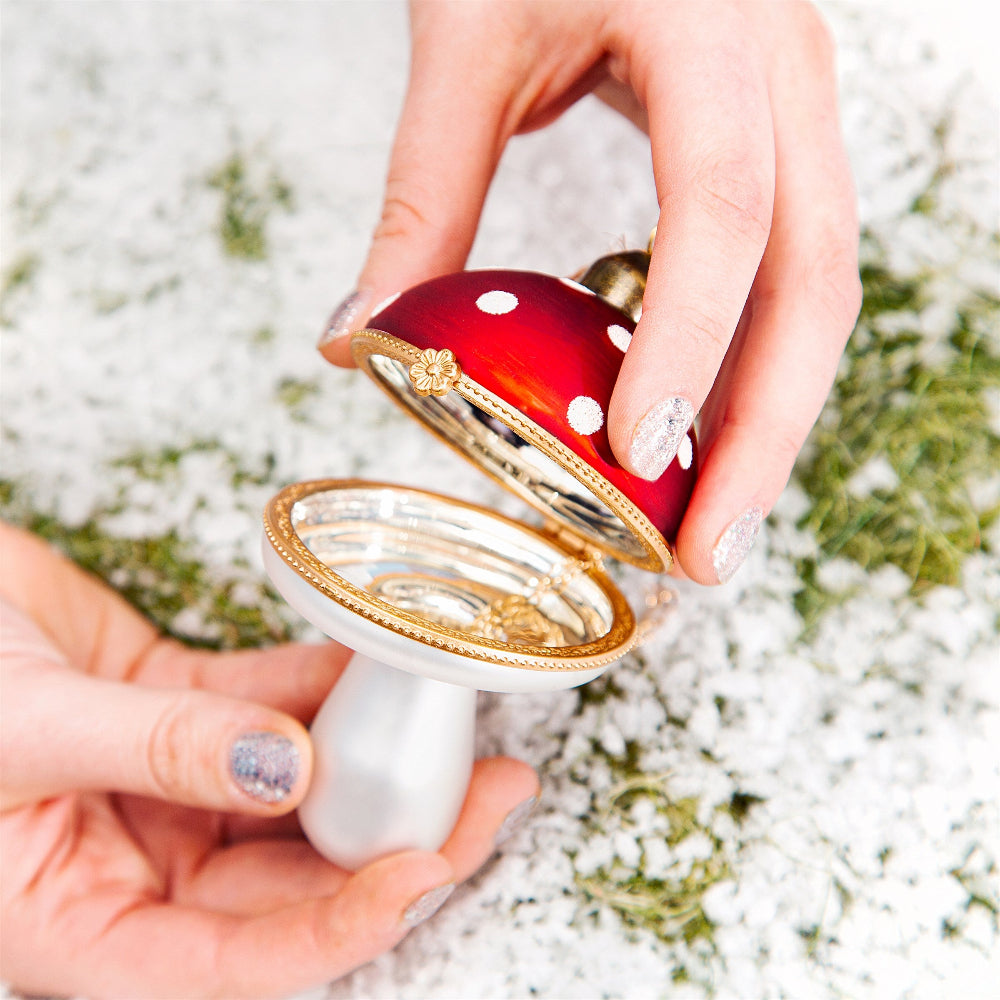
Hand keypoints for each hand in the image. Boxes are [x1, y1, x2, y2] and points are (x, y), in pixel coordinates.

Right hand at [0, 524, 537, 997]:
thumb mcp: (19, 731)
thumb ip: (159, 748)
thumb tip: (291, 767)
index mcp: (81, 923)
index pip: (236, 961)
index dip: (340, 930)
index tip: (425, 873)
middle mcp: (137, 865)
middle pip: (293, 879)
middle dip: (398, 839)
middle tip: (488, 793)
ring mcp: (166, 785)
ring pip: (296, 790)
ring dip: (374, 758)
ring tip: (458, 725)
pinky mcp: (179, 711)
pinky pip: (268, 703)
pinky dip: (321, 685)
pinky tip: (374, 664)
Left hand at [318, 0, 860, 584]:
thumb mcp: (468, 42)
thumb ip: (423, 193)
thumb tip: (361, 334)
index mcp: (712, 33)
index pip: (725, 210)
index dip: (692, 342)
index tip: (637, 456)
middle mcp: (784, 76)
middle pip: (814, 280)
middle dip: (766, 432)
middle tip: (705, 553)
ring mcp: (798, 110)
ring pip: (818, 290)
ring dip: (770, 418)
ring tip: (710, 524)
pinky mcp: (779, 144)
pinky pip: (787, 275)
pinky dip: (748, 366)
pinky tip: (701, 434)